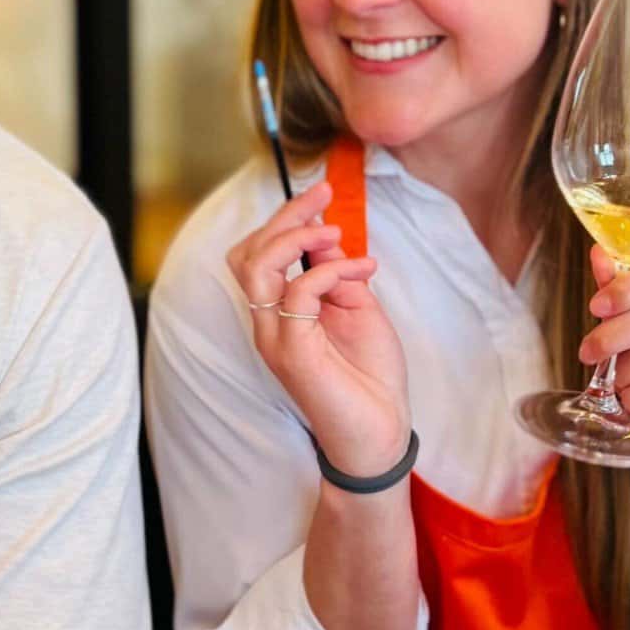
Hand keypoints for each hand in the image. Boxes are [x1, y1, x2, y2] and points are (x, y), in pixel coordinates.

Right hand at [227, 182, 411, 477]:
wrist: (381, 433)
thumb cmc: (369, 377)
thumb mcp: (356, 310)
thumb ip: (337, 275)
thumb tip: (327, 237)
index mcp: (279, 314)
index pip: (256, 255)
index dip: (283, 219)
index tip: (321, 196)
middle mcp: (268, 324)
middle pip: (248, 254)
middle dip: (284, 216)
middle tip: (322, 195)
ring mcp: (276, 338)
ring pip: (257, 268)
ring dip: (297, 237)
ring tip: (335, 232)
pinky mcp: (293, 352)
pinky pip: (298, 294)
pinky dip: (329, 271)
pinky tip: (361, 271)